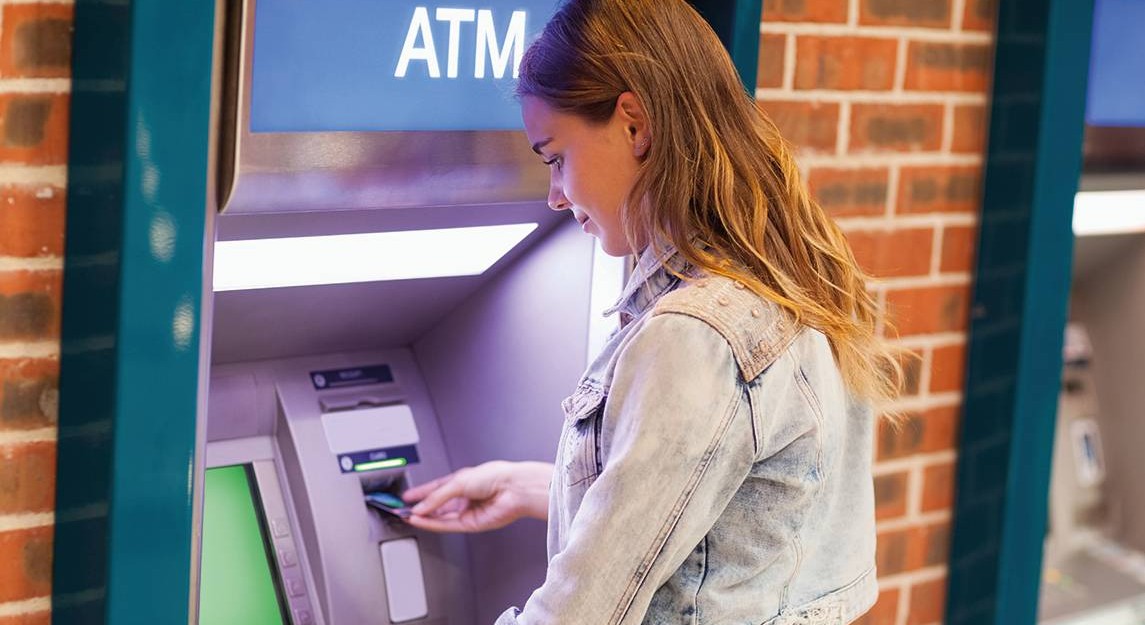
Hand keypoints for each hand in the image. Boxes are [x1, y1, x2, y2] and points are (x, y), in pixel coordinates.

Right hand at [402, 461, 552, 532]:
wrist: (513, 489)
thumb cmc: (494, 477)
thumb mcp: (458, 481)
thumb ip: (437, 496)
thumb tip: (421, 507)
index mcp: (463, 481)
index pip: (436, 488)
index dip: (421, 493)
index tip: (407, 497)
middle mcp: (464, 497)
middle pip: (437, 505)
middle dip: (420, 507)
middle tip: (403, 509)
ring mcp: (467, 511)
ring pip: (440, 517)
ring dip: (424, 517)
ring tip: (408, 516)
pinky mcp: (470, 524)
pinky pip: (447, 525)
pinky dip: (432, 524)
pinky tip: (420, 520)